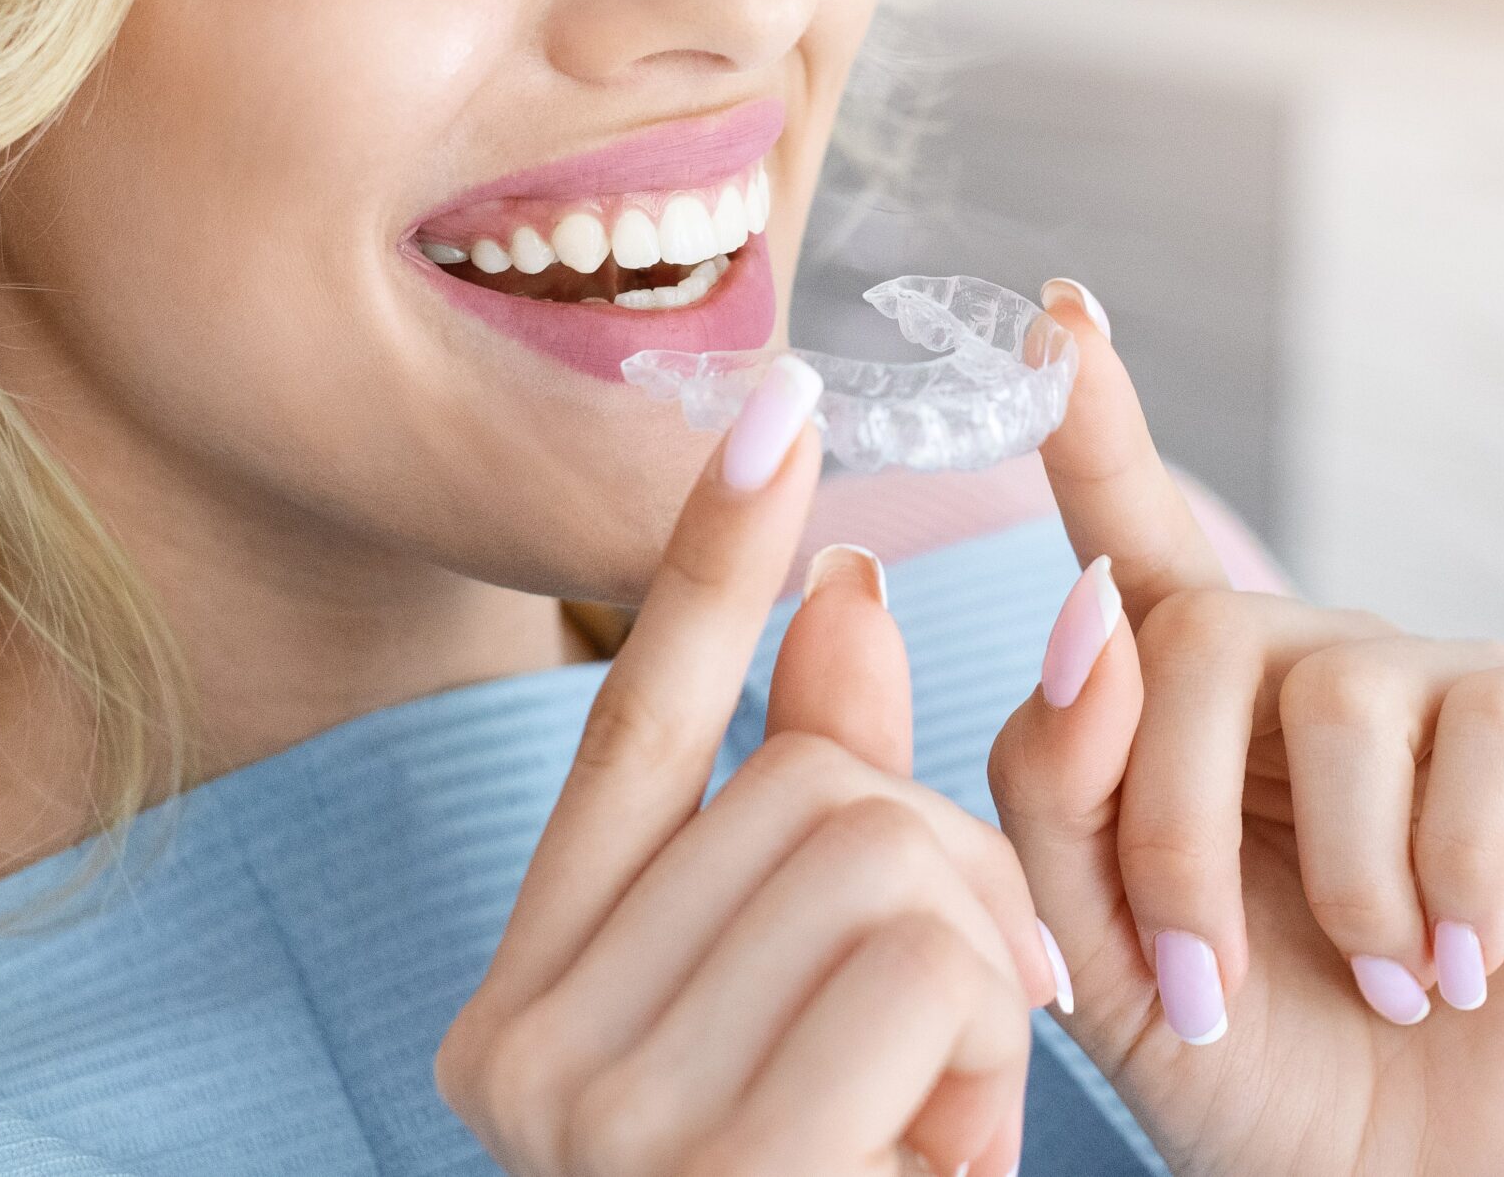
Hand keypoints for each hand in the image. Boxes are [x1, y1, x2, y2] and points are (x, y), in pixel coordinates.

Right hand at [438, 357, 1053, 1176]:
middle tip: (949, 1043)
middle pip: (815, 791)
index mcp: (529, 1005)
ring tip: (932, 1129)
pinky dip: (983, 1063)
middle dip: (948, 885)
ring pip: (886, 854)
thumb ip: (817, 825)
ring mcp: (595, 1117)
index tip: (780, 402)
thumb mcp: (824, 1028)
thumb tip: (850, 588)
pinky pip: (925, 969)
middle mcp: (519, 1051)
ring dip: (977, 985)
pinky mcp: (707, 1164)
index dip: (716, 562)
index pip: (635, 731)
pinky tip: (934, 1166)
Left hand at [989, 283, 1503, 1174]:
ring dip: (1332, 882)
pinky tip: (1460, 960)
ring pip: (1335, 692)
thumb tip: (1087, 614)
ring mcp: (1442, 686)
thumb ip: (1058, 782)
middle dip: (1175, 833)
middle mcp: (1308, 668)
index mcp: (1183, 710)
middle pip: (1197, 640)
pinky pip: (1485, 735)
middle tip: (1206, 992)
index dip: (1093, 422)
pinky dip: (1453, 877)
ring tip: (1368, 986)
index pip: (1130, 541)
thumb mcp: (1100, 945)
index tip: (1052, 313)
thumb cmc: (1251, 1074)